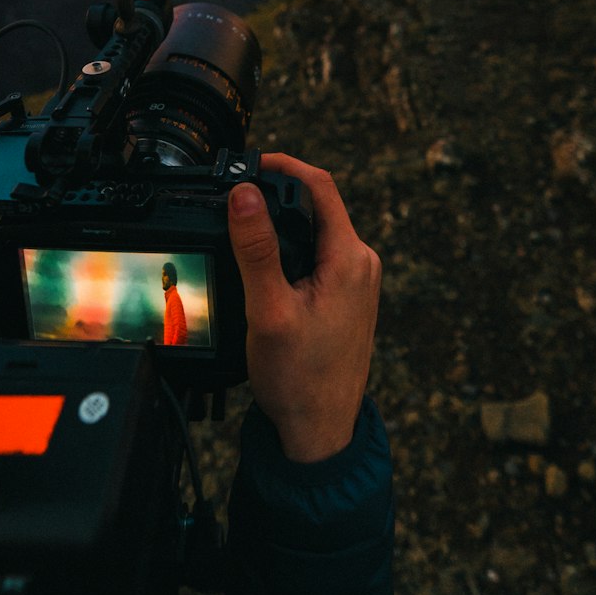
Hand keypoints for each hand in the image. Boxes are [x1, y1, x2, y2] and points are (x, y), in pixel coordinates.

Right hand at [227, 152, 380, 463]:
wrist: (320, 432)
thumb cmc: (300, 379)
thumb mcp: (269, 310)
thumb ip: (256, 249)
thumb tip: (245, 194)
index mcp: (350, 258)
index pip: (320, 186)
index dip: (283, 166)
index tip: (249, 162)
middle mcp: (360, 263)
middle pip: (316, 207)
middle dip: (276, 197)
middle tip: (235, 200)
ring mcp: (356, 281)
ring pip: (314, 232)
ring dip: (280, 226)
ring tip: (241, 233)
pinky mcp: (346, 296)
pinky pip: (316, 256)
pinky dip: (288, 251)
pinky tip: (262, 269)